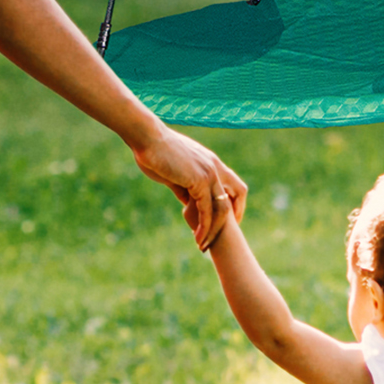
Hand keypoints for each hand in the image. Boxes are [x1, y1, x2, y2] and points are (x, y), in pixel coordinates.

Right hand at [133, 126, 246, 248]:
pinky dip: (204, 226)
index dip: (235, 203)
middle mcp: (215, 167)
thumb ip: (184, 187)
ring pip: (222, 208)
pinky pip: (207, 210)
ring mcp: (209, 173)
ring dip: (214, 229)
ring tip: (203, 245)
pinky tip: (197, 237)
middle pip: (237, 195)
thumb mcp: (174, 173)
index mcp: (211, 162)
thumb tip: (188, 202)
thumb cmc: (155, 152)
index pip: (234, 185)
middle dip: (231, 219)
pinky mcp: (199, 180)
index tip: (227, 221)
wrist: (147, 138)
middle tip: (220, 237)